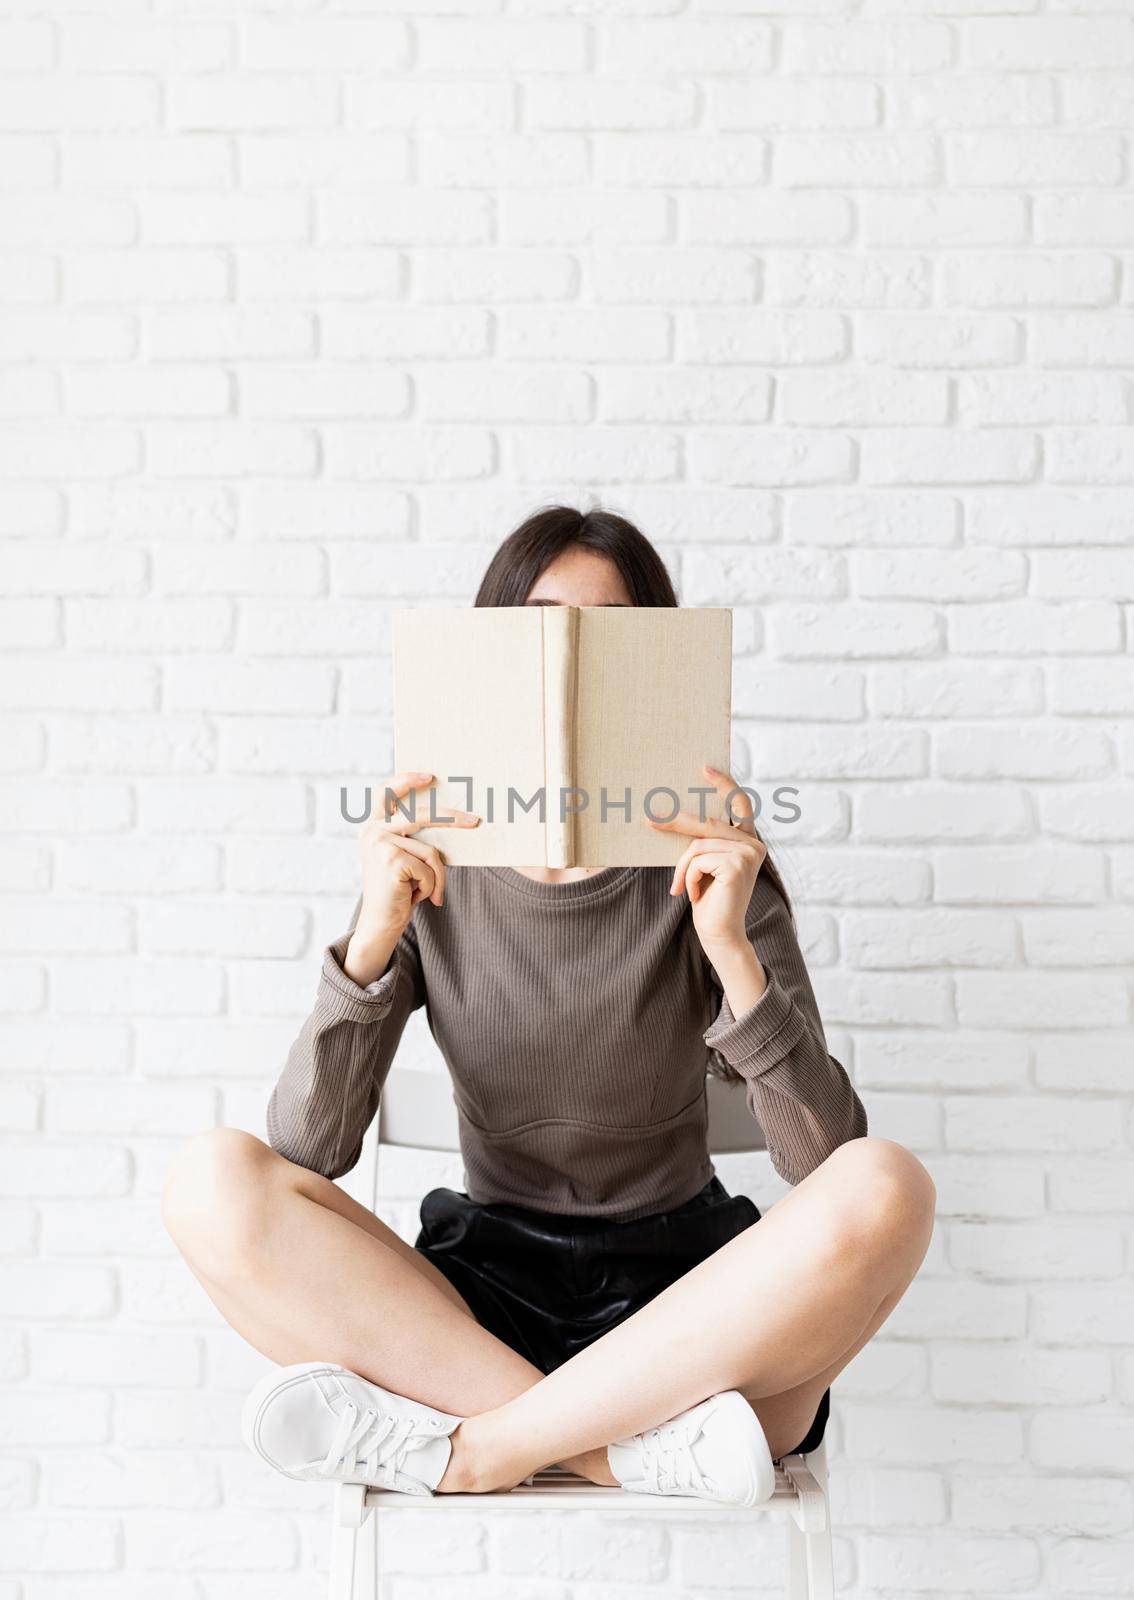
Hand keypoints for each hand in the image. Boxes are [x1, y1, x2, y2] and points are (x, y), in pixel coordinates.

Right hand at [344, 772, 478, 986]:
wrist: (381, 922)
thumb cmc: (399, 888)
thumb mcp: (404, 856)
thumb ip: (414, 836)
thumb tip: (449, 814)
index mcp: (372, 825)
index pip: (387, 792)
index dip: (407, 780)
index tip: (430, 776)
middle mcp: (371, 831)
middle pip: (420, 816)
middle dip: (452, 819)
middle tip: (476, 821)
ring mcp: (380, 844)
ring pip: (430, 851)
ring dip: (437, 875)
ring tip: (432, 891)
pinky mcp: (391, 861)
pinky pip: (429, 867)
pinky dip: (431, 885)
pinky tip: (419, 897)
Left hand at [646, 764, 766, 956]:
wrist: (719, 934)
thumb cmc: (709, 900)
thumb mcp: (705, 865)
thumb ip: (704, 842)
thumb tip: (677, 815)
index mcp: (748, 841)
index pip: (740, 804)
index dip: (724, 784)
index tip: (704, 767)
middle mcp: (754, 845)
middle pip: (709, 823)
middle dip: (677, 821)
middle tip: (650, 818)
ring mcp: (748, 854)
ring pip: (698, 844)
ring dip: (683, 868)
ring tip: (682, 888)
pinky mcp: (738, 865)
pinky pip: (698, 859)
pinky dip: (689, 877)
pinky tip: (695, 895)